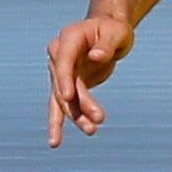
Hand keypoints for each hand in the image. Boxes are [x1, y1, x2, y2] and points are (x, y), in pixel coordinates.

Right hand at [46, 15, 133, 145]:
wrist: (108, 32)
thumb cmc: (114, 29)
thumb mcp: (116, 32)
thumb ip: (106, 45)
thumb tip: (96, 56)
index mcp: (68, 39)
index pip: (63, 61)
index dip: (64, 79)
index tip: (69, 97)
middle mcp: (59, 56)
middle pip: (64, 84)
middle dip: (79, 104)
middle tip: (99, 120)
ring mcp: (60, 72)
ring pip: (63, 99)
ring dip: (76, 117)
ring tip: (91, 131)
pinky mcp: (67, 85)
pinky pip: (64, 106)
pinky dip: (62, 123)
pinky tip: (55, 142)